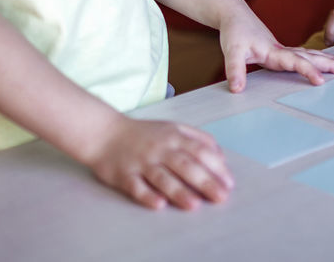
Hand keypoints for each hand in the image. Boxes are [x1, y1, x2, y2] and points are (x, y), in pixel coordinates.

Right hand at [86, 115, 231, 210]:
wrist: (105, 133)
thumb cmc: (144, 134)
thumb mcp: (174, 128)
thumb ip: (198, 138)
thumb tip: (221, 157)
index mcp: (174, 137)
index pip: (200, 151)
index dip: (216, 167)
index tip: (229, 183)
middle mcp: (160, 149)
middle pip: (185, 165)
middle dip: (205, 181)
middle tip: (221, 197)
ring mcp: (141, 162)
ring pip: (162, 178)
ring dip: (179, 191)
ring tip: (194, 205)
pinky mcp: (124, 175)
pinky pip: (136, 187)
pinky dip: (147, 195)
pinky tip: (159, 204)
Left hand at [218, 12, 333, 91]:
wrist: (234, 15)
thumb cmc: (234, 31)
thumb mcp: (231, 50)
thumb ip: (235, 70)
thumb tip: (237, 89)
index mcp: (272, 51)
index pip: (294, 62)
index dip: (307, 71)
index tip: (320, 81)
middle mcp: (281, 50)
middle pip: (308, 56)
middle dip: (327, 63)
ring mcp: (282, 50)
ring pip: (308, 54)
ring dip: (325, 59)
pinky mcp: (280, 51)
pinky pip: (302, 54)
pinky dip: (315, 57)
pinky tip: (322, 60)